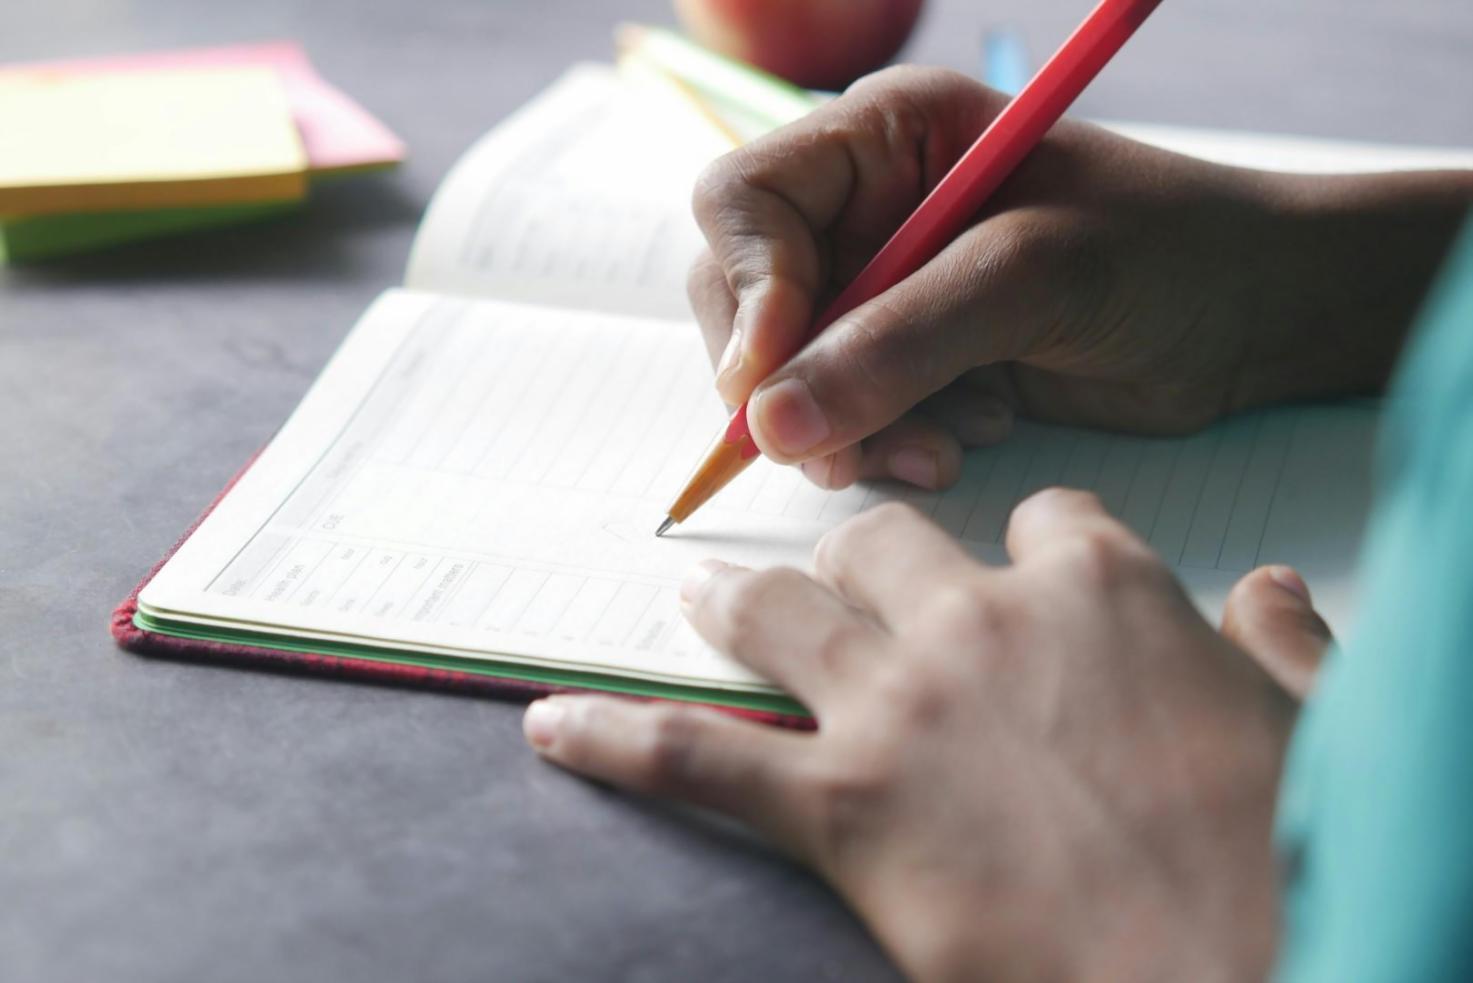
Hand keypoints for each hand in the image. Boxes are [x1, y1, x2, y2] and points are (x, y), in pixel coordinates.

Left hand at [522, 493, 1333, 980]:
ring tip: (697, 601)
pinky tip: (551, 727)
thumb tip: (1271, 593)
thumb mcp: (1309, 725)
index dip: (1028, 546)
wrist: (1238, 973)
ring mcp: (901, 708)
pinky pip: (697, 756)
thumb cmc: (1283, 853)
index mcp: (1101, 589)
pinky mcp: (841, 809)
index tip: (1022, 571)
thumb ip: (1281, 644)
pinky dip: (615, 739)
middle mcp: (983, 621)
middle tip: (830, 587)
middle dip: (856, 561)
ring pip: (781, 616)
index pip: (1043, 519)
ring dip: (733, 606)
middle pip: (883, 544)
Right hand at [688, 66, 1465, 490]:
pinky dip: (887, 444)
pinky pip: (845, 416)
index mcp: (882, 139)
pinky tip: (968, 437)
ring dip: (848, 429)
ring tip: (942, 447)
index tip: (771, 383)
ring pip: (790, 375)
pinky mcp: (910, 360)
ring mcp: (884, 291)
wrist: (1254, 317)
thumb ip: (898, 343)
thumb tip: (768, 423)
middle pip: (747, 301)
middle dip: (792, 384)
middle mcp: (865, 211)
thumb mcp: (1030, 278)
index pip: (743, 204)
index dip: (745, 292)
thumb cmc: (1167, 254)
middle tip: (848, 449)